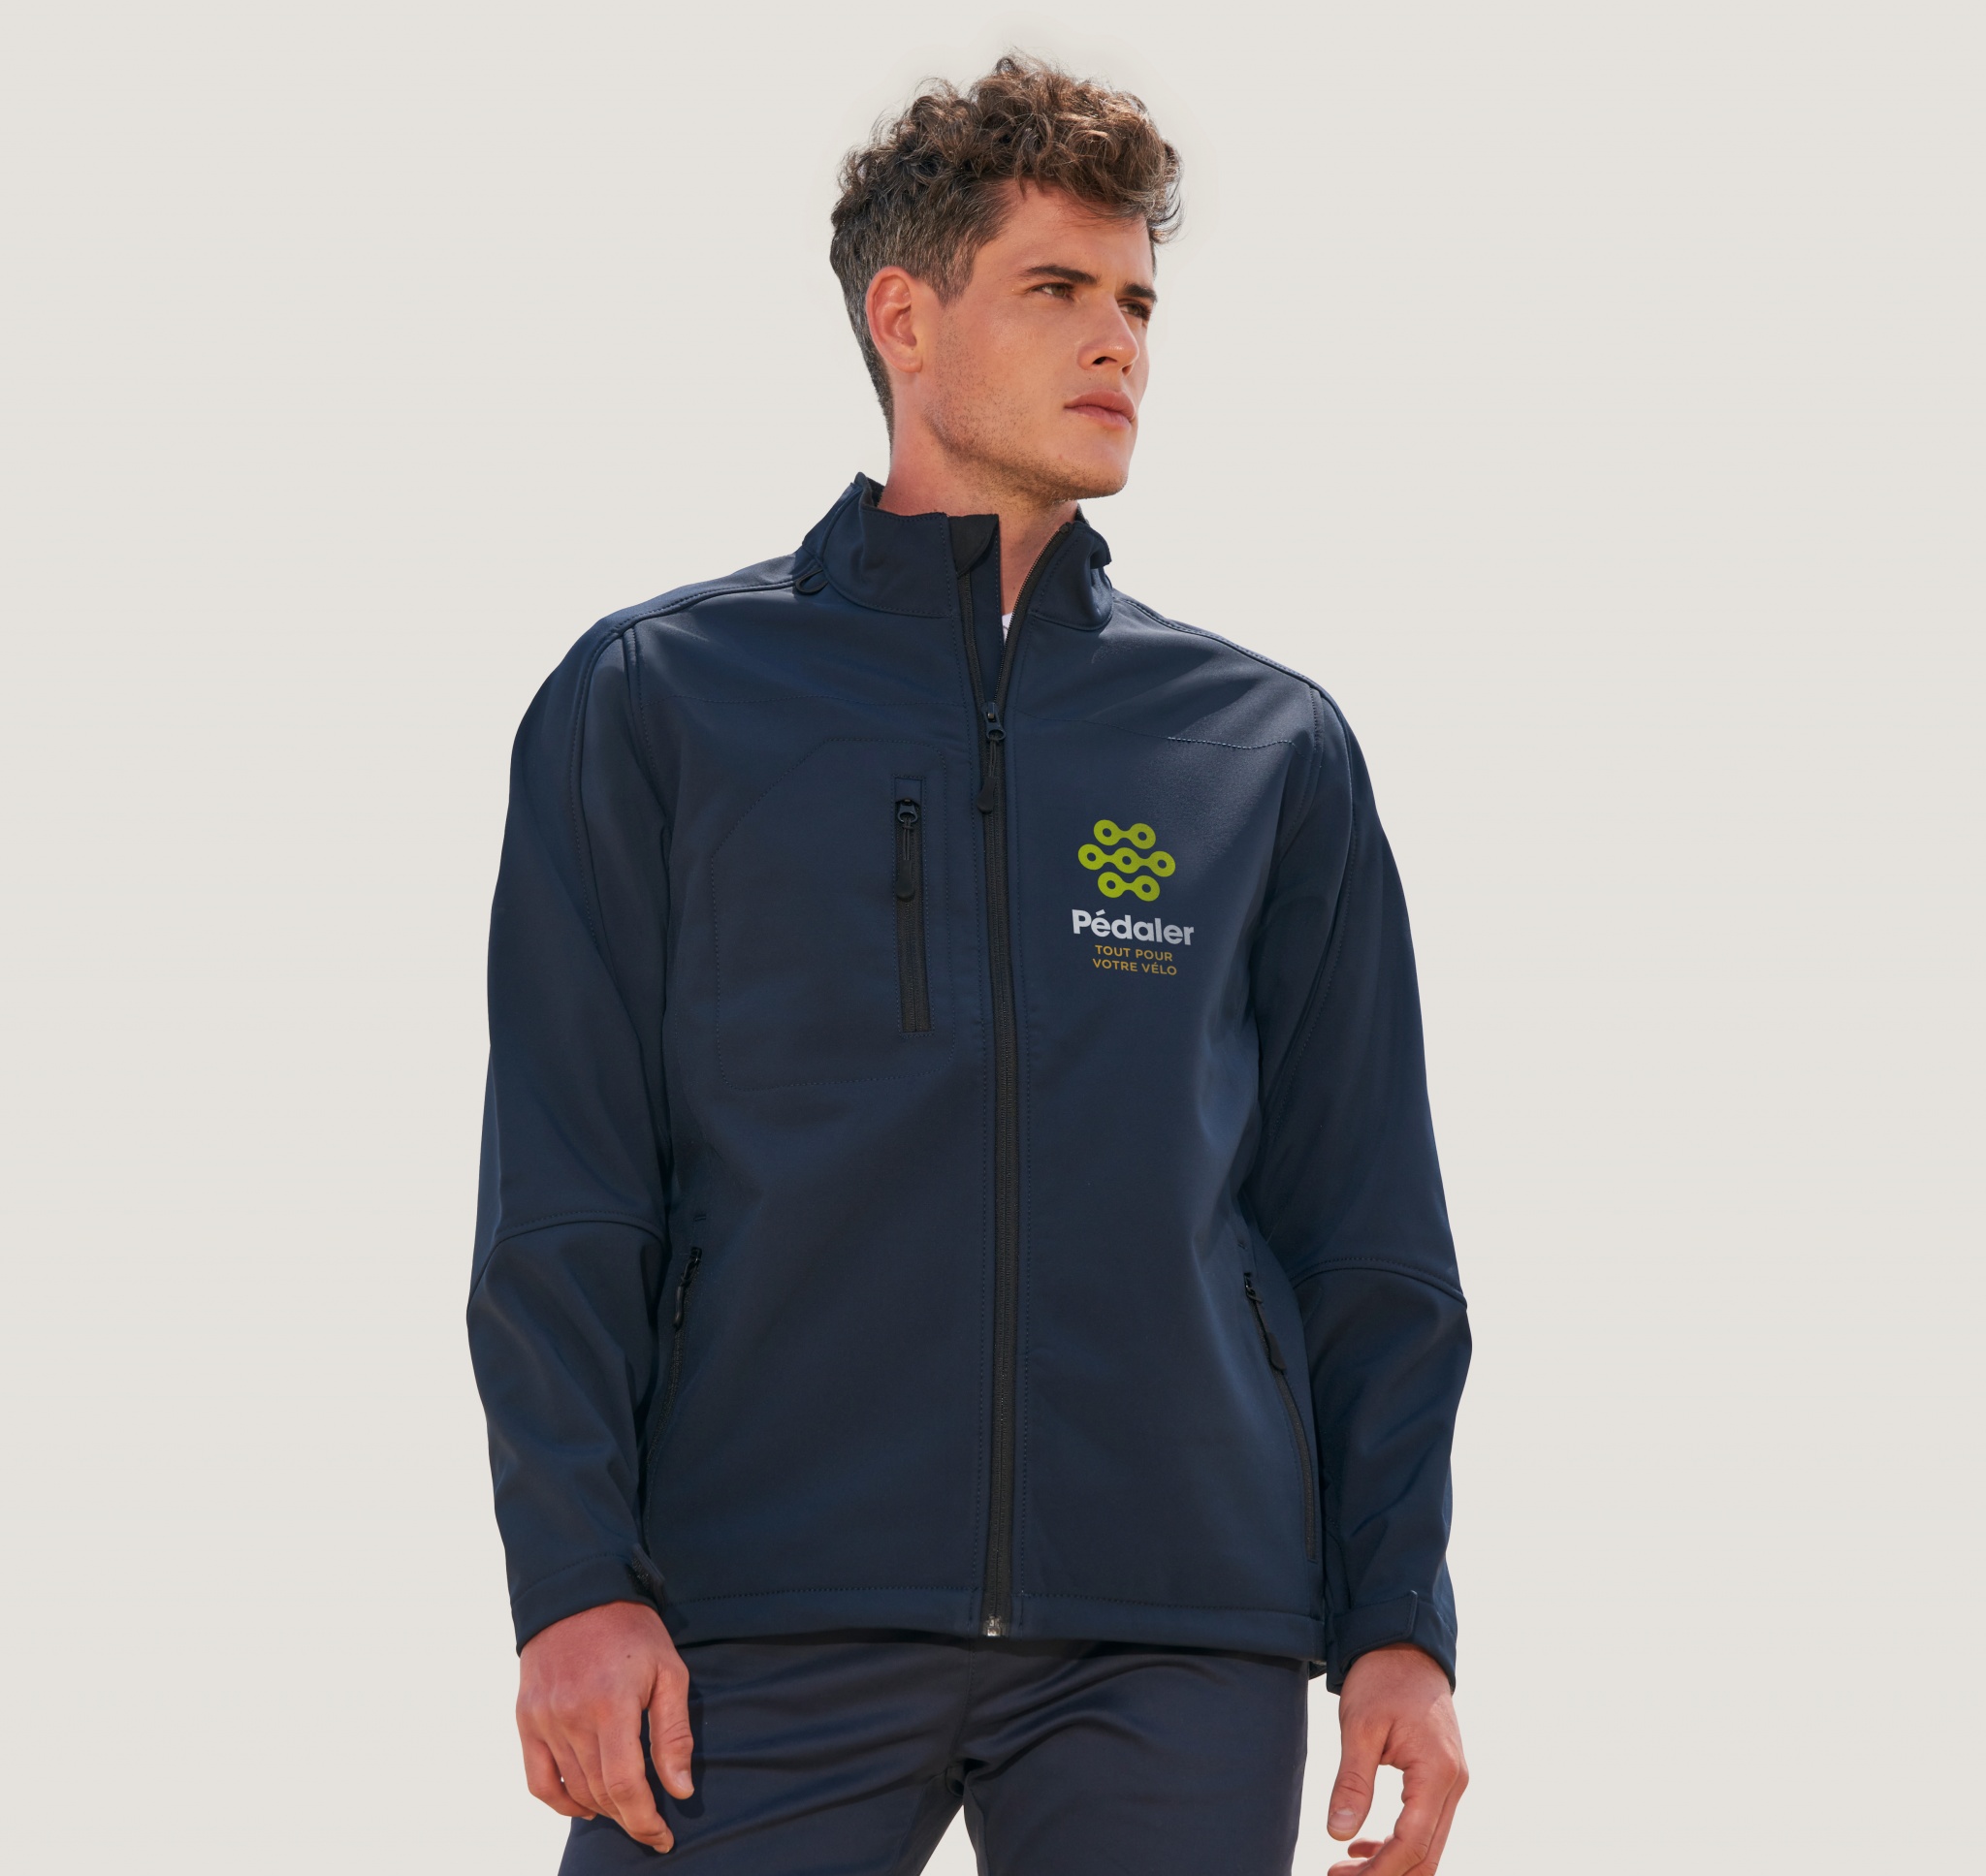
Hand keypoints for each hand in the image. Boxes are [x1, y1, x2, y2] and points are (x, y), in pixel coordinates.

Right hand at [516, 1600, 693, 1851]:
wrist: (579, 1594)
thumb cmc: (633, 1633)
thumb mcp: (669, 1672)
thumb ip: (673, 1733)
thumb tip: (680, 1790)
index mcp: (611, 1704)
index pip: (624, 1784)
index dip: (644, 1820)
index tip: (662, 1837)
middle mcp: (571, 1716)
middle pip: (599, 1792)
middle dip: (629, 1817)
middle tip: (651, 1822)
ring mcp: (544, 1719)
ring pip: (573, 1789)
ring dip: (601, 1808)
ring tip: (625, 1807)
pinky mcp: (526, 1719)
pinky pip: (538, 1780)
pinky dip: (561, 1801)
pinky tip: (584, 1805)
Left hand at [1326, 1643, 1467, 1874]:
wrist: (1405, 1644)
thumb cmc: (1382, 1678)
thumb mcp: (1359, 1726)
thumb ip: (1352, 1781)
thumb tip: (1338, 1833)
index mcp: (1438, 1772)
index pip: (1413, 1844)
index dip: (1379, 1871)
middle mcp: (1454, 1783)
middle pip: (1426, 1854)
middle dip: (1385, 1874)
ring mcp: (1452, 1782)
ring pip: (1428, 1844)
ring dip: (1391, 1863)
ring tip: (1345, 1867)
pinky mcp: (1442, 1777)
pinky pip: (1425, 1824)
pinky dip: (1397, 1842)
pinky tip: (1362, 1845)